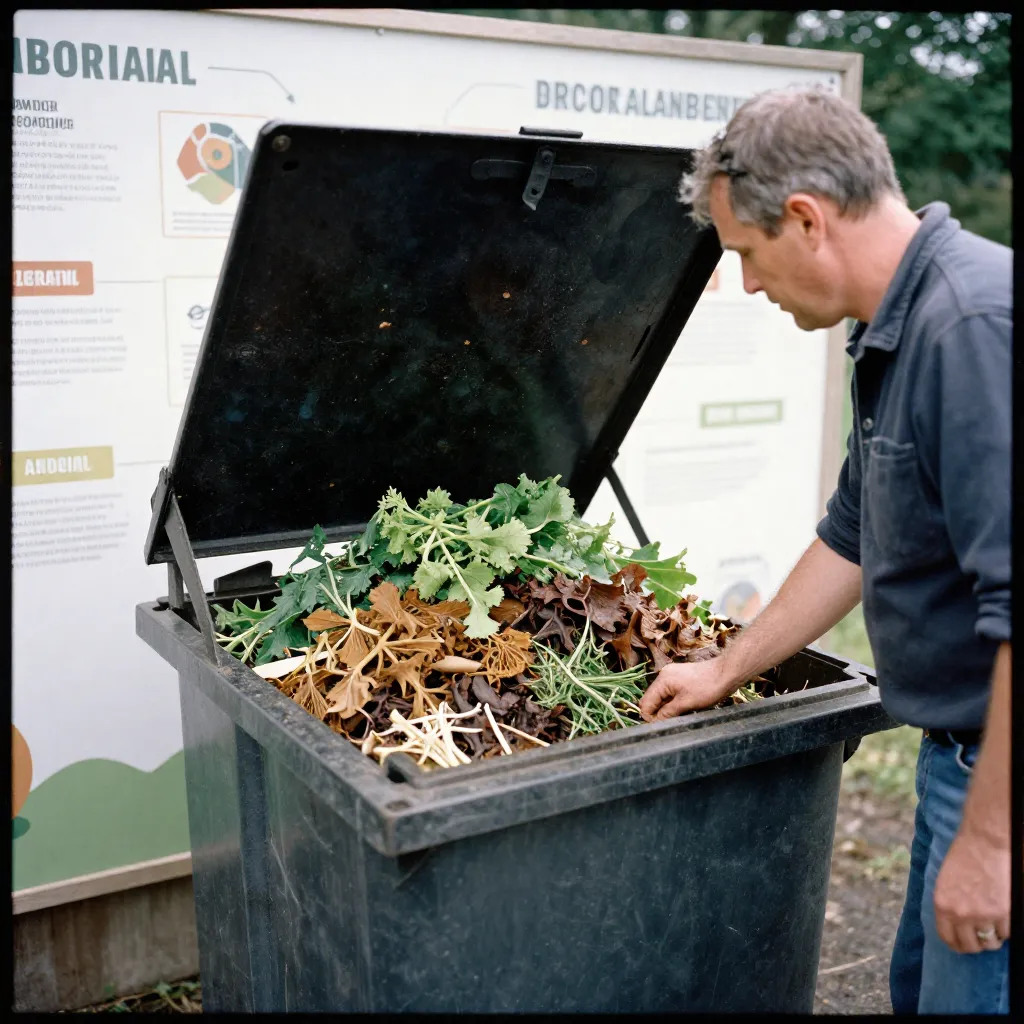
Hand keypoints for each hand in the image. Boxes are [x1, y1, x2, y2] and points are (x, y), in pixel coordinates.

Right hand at [639, 658, 735, 720]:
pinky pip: (670, 693)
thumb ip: (667, 713)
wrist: (726, 673)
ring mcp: (672, 675)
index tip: (661, 726)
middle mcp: (664, 676)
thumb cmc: (707, 688)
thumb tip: (654, 722)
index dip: (650, 717)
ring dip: (667, 708)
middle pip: (652, 699)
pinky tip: (684, 707)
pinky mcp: (680, 678)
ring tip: (681, 714)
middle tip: (672, 722)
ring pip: (662, 697)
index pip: (646, 702)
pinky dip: (673, 702)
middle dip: (658, 712)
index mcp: (662, 680)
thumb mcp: (685, 704)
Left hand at [933, 827, 1010, 953]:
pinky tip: (1004, 915)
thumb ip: (948, 906)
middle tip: (983, 936)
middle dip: (977, 943)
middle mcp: (960, 914)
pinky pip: (1007, 933)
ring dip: (994, 937)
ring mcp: (983, 915)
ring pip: (991, 942)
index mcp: (942, 905)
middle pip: (971, 946)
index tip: (964, 944)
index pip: (948, 939)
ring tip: (994, 924)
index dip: (958, 944)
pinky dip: (1006, 928)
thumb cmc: (963, 857)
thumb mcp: (944, 882)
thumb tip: (955, 928)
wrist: (984, 842)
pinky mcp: (1003, 913)